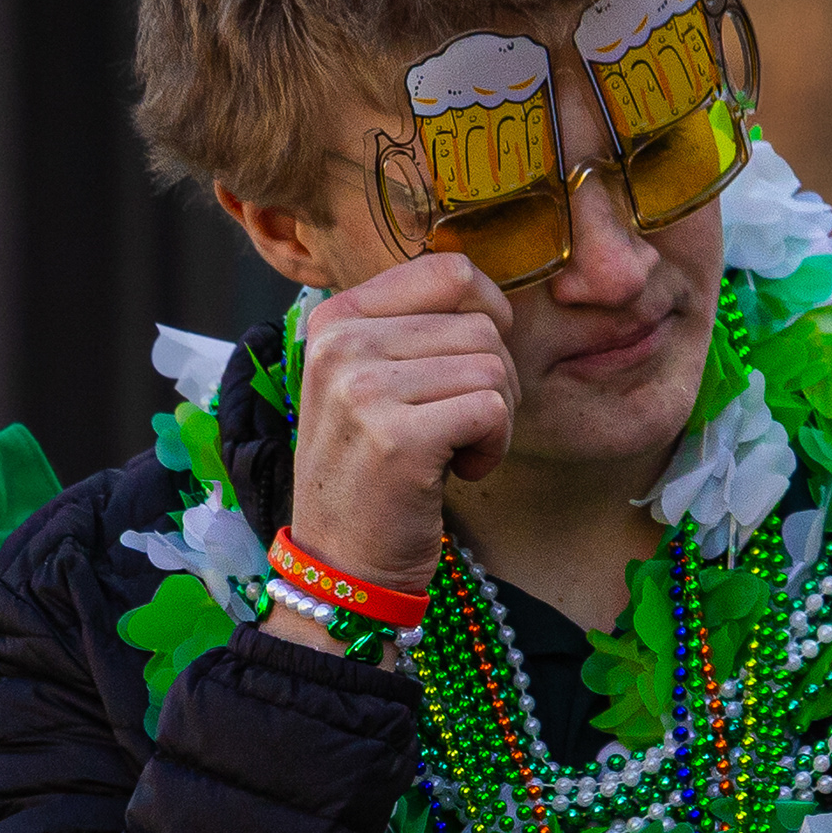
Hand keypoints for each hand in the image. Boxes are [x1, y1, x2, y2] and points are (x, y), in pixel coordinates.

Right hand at [285, 253, 517, 598]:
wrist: (339, 562)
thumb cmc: (371, 470)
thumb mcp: (369, 383)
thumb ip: (411, 329)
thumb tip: (485, 290)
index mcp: (335, 319)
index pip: (446, 269)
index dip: (487, 313)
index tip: (473, 364)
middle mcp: (341, 346)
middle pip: (479, 326)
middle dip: (495, 381)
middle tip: (462, 427)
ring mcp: (364, 390)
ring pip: (492, 368)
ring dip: (496, 419)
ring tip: (457, 450)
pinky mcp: (397, 439)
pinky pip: (492, 410)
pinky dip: (494, 447)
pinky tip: (461, 472)